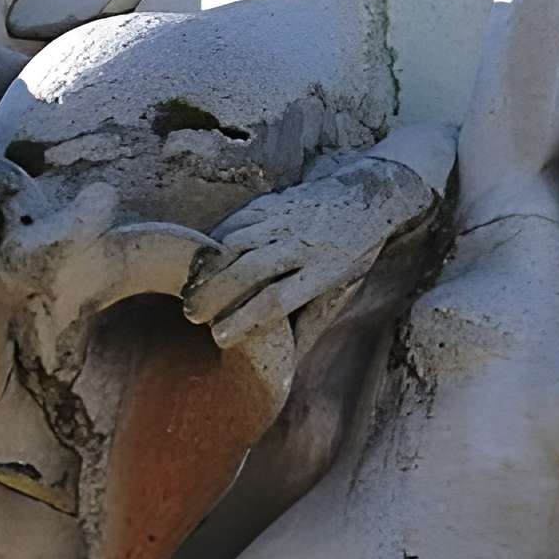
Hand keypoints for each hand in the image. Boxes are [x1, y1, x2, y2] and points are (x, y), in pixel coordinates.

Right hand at [184, 140, 443, 348]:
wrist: (367, 196)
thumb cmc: (352, 253)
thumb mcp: (343, 289)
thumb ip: (313, 321)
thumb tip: (288, 363)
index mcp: (323, 273)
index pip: (276, 300)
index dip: (244, 319)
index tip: (220, 336)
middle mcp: (302, 245)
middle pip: (250, 270)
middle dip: (217, 295)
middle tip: (193, 316)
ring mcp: (286, 220)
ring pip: (237, 243)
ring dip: (209, 269)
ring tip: (190, 292)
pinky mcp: (272, 202)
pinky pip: (236, 221)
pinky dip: (214, 242)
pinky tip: (201, 262)